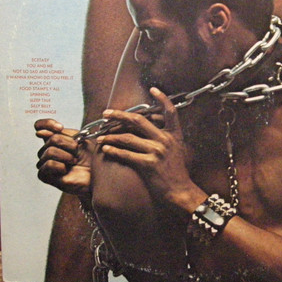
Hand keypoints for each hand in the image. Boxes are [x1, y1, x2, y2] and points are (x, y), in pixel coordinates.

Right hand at [35, 118, 91, 197]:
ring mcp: (45, 162)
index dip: (47, 124)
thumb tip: (40, 132)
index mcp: (54, 138)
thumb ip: (63, 133)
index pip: (39, 126)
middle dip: (69, 144)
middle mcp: (47, 149)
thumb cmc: (91, 157)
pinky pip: (48, 165)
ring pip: (49, 151)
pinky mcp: (45, 176)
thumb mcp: (80, 139)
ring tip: (74, 161)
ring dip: (66, 156)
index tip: (60, 127)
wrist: (97, 175)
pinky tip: (67, 170)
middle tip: (77, 152)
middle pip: (51, 138)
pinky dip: (61, 166)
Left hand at [96, 88, 202, 210]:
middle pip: (138, 120)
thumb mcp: (177, 151)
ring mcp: (157, 152)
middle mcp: (165, 140)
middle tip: (106, 113)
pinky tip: (105, 148)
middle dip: (119, 115)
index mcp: (174, 135)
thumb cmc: (177, 174)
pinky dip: (113, 150)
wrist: (181, 192)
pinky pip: (126, 154)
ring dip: (110, 136)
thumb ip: (166, 138)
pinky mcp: (148, 164)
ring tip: (100, 136)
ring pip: (127, 137)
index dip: (162, 98)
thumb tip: (152, 129)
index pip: (170, 111)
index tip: (153, 88)